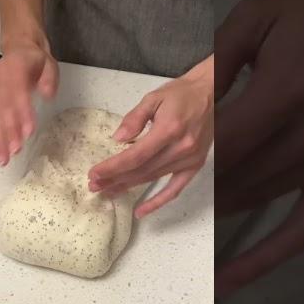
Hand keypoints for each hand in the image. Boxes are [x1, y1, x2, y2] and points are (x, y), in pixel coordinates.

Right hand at [0, 39, 58, 165]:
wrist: (20, 49)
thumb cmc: (35, 61)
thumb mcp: (49, 64)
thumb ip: (49, 79)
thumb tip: (47, 95)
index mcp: (14, 69)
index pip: (17, 94)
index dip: (23, 114)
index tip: (28, 132)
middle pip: (2, 109)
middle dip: (9, 132)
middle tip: (16, 151)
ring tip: (4, 158)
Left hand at [88, 55, 213, 217]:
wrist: (209, 92)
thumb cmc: (180, 94)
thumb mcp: (153, 98)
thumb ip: (134, 118)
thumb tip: (118, 139)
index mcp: (168, 130)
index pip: (135, 156)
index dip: (113, 167)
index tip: (94, 173)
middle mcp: (180, 148)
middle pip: (141, 170)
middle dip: (115, 179)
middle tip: (94, 186)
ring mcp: (189, 159)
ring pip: (152, 179)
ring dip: (128, 187)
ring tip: (107, 192)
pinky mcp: (194, 165)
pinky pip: (175, 189)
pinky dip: (157, 202)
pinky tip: (140, 211)